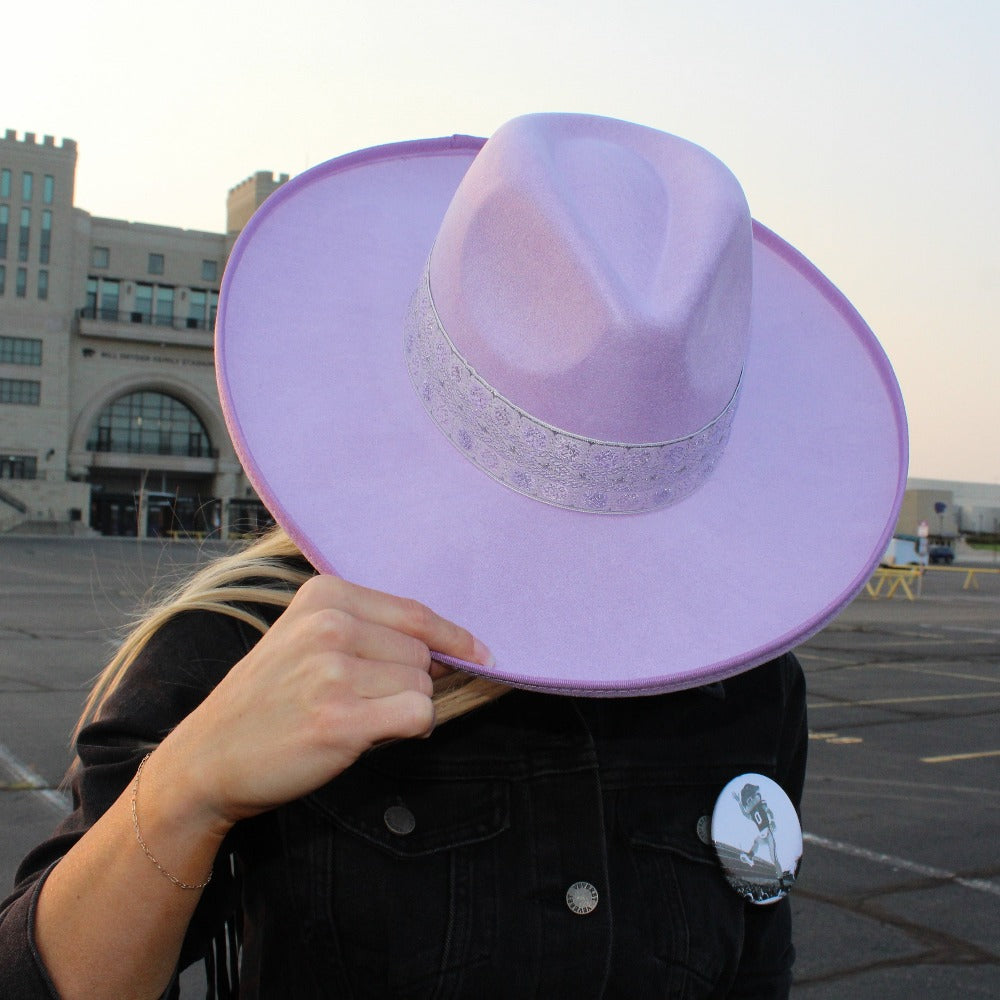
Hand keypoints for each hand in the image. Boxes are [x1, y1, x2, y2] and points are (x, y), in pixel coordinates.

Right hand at [162, 575, 492, 833]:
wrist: (209, 757)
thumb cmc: (268, 700)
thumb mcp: (307, 639)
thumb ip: (370, 631)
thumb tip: (449, 648)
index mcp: (324, 595)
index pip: (414, 612)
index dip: (452, 637)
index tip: (480, 652)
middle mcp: (329, 624)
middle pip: (422, 653)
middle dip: (407, 683)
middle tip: (361, 701)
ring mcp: (334, 670)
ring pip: (422, 686)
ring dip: (403, 708)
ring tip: (354, 717)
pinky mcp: (341, 719)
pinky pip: (418, 715)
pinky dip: (410, 730)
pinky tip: (370, 735)